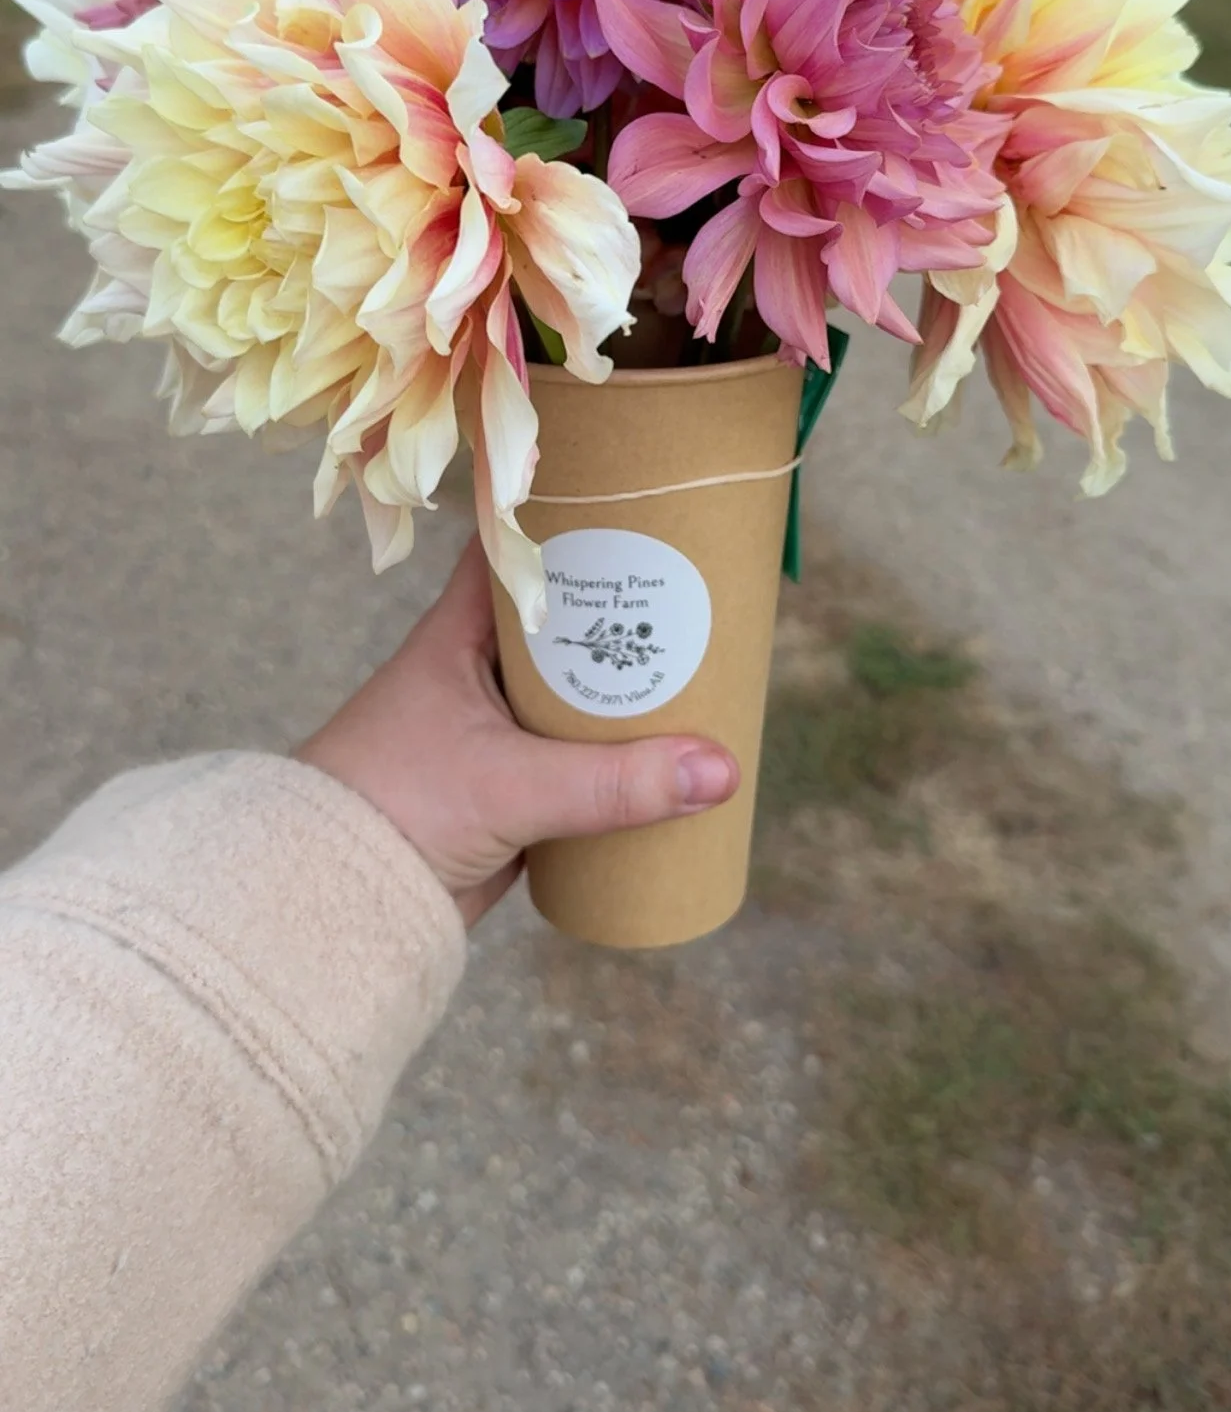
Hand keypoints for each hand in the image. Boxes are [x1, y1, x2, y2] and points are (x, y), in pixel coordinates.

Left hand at [299, 538, 738, 926]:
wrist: (331, 902)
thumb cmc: (394, 811)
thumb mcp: (510, 787)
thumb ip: (612, 783)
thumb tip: (718, 770)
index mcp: (458, 637)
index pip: (512, 552)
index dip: (568, 524)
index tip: (634, 508)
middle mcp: (477, 674)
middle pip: (562, 624)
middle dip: (621, 613)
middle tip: (696, 595)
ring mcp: (493, 733)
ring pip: (573, 695)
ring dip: (624, 689)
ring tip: (703, 670)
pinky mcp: (508, 792)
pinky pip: (575, 760)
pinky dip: (615, 756)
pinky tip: (667, 755)